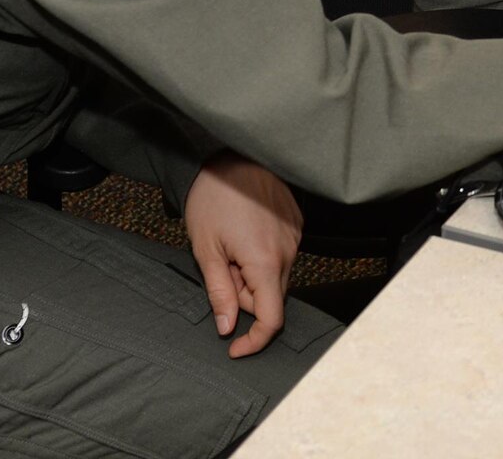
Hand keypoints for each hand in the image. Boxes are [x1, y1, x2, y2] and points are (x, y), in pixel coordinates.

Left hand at [184, 152, 302, 357]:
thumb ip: (220, 293)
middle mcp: (289, 249)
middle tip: (221, 268)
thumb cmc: (212, 198)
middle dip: (245, 295)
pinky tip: (245, 233)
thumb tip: (226, 326)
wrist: (228, 155)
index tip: (235, 347)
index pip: (272, 319)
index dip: (254, 340)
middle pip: (272, 297)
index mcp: (265, 261)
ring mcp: (296, 234)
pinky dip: (263, 256)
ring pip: (276, 276)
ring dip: (253, 273)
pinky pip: (282, 254)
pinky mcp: (296, 222)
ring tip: (231, 245)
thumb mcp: (206, 251)